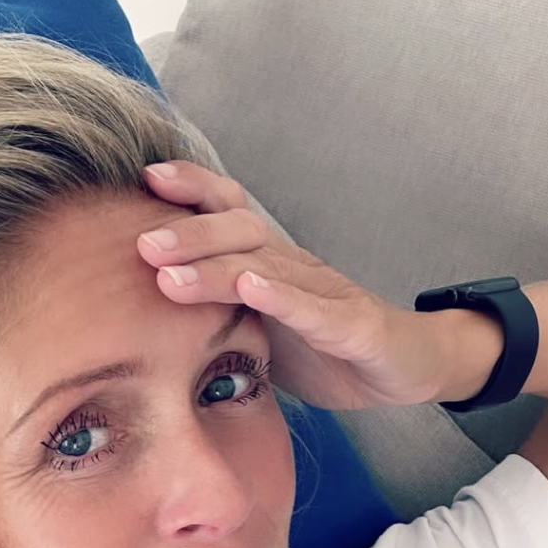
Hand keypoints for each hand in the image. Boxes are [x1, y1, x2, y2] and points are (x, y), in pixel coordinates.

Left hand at [137, 161, 448, 411]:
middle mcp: (296, 267)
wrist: (406, 369)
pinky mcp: (355, 328)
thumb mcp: (260, 332)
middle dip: (189, 234)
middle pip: (240, 233)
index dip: (192, 190)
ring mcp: (327, 294)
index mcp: (272, 265)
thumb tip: (150, 320)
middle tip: (141, 243)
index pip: (230, 213)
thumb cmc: (327, 350)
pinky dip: (280, 299)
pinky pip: (314, 310)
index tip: (144, 179)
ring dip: (216, 268)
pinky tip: (250, 289)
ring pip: (266, 269)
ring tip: (171, 275)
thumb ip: (215, 319)